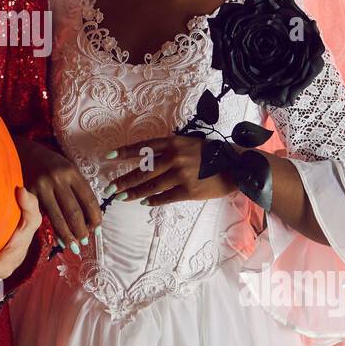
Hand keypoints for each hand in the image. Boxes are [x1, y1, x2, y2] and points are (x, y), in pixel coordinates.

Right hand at [13, 136, 100, 250]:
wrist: (23, 153)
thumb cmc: (51, 164)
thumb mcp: (68, 170)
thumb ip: (78, 189)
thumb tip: (90, 217)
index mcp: (71, 172)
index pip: (89, 199)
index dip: (95, 217)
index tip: (97, 227)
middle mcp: (57, 179)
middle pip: (74, 212)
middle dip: (81, 230)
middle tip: (85, 240)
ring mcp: (41, 187)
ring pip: (57, 218)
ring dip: (68, 235)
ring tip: (74, 246)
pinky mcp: (28, 195)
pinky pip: (42, 216)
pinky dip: (52, 230)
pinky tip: (58, 239)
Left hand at [107, 135, 241, 205]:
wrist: (236, 166)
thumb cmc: (212, 153)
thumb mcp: (189, 143)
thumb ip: (170, 149)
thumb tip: (148, 158)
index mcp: (173, 143)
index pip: (142, 147)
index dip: (124, 152)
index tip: (108, 157)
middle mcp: (174, 157)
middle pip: (142, 171)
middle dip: (123, 180)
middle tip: (110, 187)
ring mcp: (181, 175)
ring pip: (151, 186)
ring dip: (134, 192)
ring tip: (121, 197)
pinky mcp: (188, 191)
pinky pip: (165, 197)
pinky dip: (153, 200)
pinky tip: (144, 202)